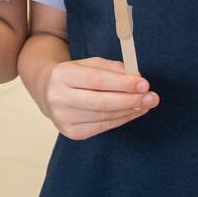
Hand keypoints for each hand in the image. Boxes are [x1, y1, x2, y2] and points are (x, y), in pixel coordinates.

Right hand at [36, 57, 157, 140]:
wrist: (46, 91)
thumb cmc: (73, 75)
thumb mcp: (87, 64)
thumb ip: (110, 68)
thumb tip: (135, 76)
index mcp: (61, 75)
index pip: (96, 80)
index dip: (122, 83)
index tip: (144, 83)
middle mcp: (58, 98)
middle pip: (101, 102)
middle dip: (130, 100)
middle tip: (151, 97)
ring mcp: (63, 118)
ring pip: (105, 116)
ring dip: (129, 110)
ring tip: (146, 103)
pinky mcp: (72, 132)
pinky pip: (103, 126)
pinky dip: (122, 119)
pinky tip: (134, 111)